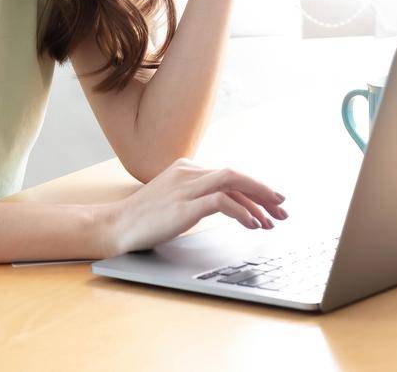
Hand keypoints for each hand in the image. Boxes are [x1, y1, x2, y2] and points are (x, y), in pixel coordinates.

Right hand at [102, 158, 288, 254]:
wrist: (114, 227)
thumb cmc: (143, 219)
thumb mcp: (175, 201)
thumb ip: (198, 197)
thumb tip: (230, 206)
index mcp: (188, 168)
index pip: (230, 176)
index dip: (255, 190)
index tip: (272, 206)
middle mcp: (189, 172)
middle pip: (236, 175)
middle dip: (263, 193)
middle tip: (283, 211)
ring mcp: (186, 187)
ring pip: (233, 182)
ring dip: (258, 200)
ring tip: (273, 218)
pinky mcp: (183, 205)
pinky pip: (221, 201)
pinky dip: (241, 211)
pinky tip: (252, 225)